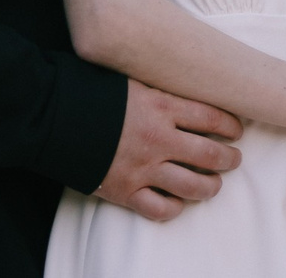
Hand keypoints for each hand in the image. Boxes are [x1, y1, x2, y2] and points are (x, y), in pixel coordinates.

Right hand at [94, 80, 243, 221]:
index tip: (237, 130)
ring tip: (214, 184)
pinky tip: (178, 202)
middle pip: (209, 155)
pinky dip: (174, 208)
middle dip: (229, 159)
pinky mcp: (125, 190)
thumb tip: (176, 78)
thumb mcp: (126, 77)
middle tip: (234, 159)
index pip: (211, 117)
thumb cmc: (86, 89)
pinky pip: (161, 209)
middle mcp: (157, 138)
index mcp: (159, 105)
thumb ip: (155, 84)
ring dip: (210, 187)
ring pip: (193, 186)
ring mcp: (142, 168)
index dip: (230, 126)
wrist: (48, 114)